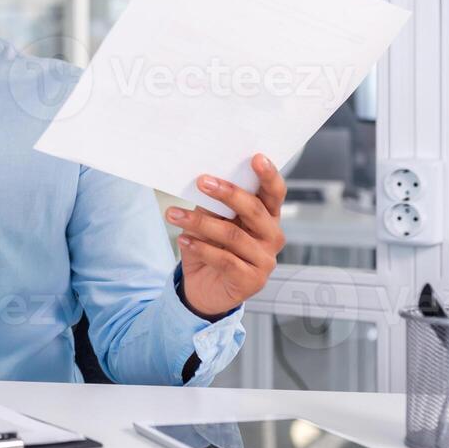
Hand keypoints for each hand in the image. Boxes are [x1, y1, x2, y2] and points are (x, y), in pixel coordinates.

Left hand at [165, 153, 286, 317]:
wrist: (204, 290)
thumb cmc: (210, 249)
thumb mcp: (210, 222)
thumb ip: (215, 205)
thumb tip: (205, 181)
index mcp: (267, 217)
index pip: (274, 193)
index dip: (268, 175)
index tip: (256, 157)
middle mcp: (272, 237)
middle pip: (254, 210)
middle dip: (227, 193)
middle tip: (201, 181)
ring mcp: (265, 261)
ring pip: (233, 235)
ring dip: (200, 222)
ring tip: (174, 214)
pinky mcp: (251, 280)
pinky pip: (225, 260)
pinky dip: (201, 247)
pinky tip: (183, 239)